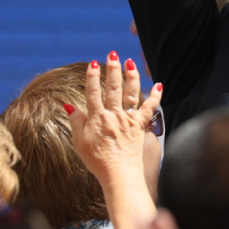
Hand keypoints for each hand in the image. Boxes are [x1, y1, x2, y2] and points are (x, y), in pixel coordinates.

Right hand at [66, 52, 162, 187]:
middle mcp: (113, 115)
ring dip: (131, 76)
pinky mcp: (140, 126)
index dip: (92, 77)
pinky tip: (159, 84)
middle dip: (113, 69)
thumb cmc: (96, 160)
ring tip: (130, 62)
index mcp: (97, 118)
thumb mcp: (79, 142)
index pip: (93, 92)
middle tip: (113, 54)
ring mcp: (128, 120)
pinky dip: (156, 96)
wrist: (118, 174)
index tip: (92, 64)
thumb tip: (69, 105)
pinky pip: (150, 108)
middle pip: (113, 87)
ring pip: (131, 93)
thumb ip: (76, 121)